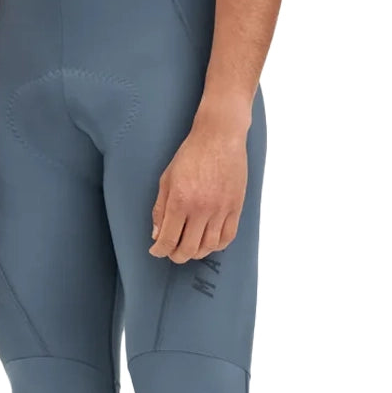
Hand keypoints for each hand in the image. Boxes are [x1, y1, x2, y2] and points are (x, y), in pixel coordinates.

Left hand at [149, 121, 247, 261]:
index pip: (168, 239)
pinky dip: (217, 246)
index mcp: (180, 201)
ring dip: (196, 253)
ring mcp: (220, 209)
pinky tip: (209, 242)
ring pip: (208, 247)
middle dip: (176, 255)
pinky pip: (228, 237)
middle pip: (188, 249)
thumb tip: (157, 233)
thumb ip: (160, 207)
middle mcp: (201, 209)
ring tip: (189, 247)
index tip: (156, 250)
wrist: (219, 137)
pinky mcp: (236, 207)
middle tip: (172, 252)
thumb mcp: (167, 178)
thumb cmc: (191, 154)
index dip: (159, 250)